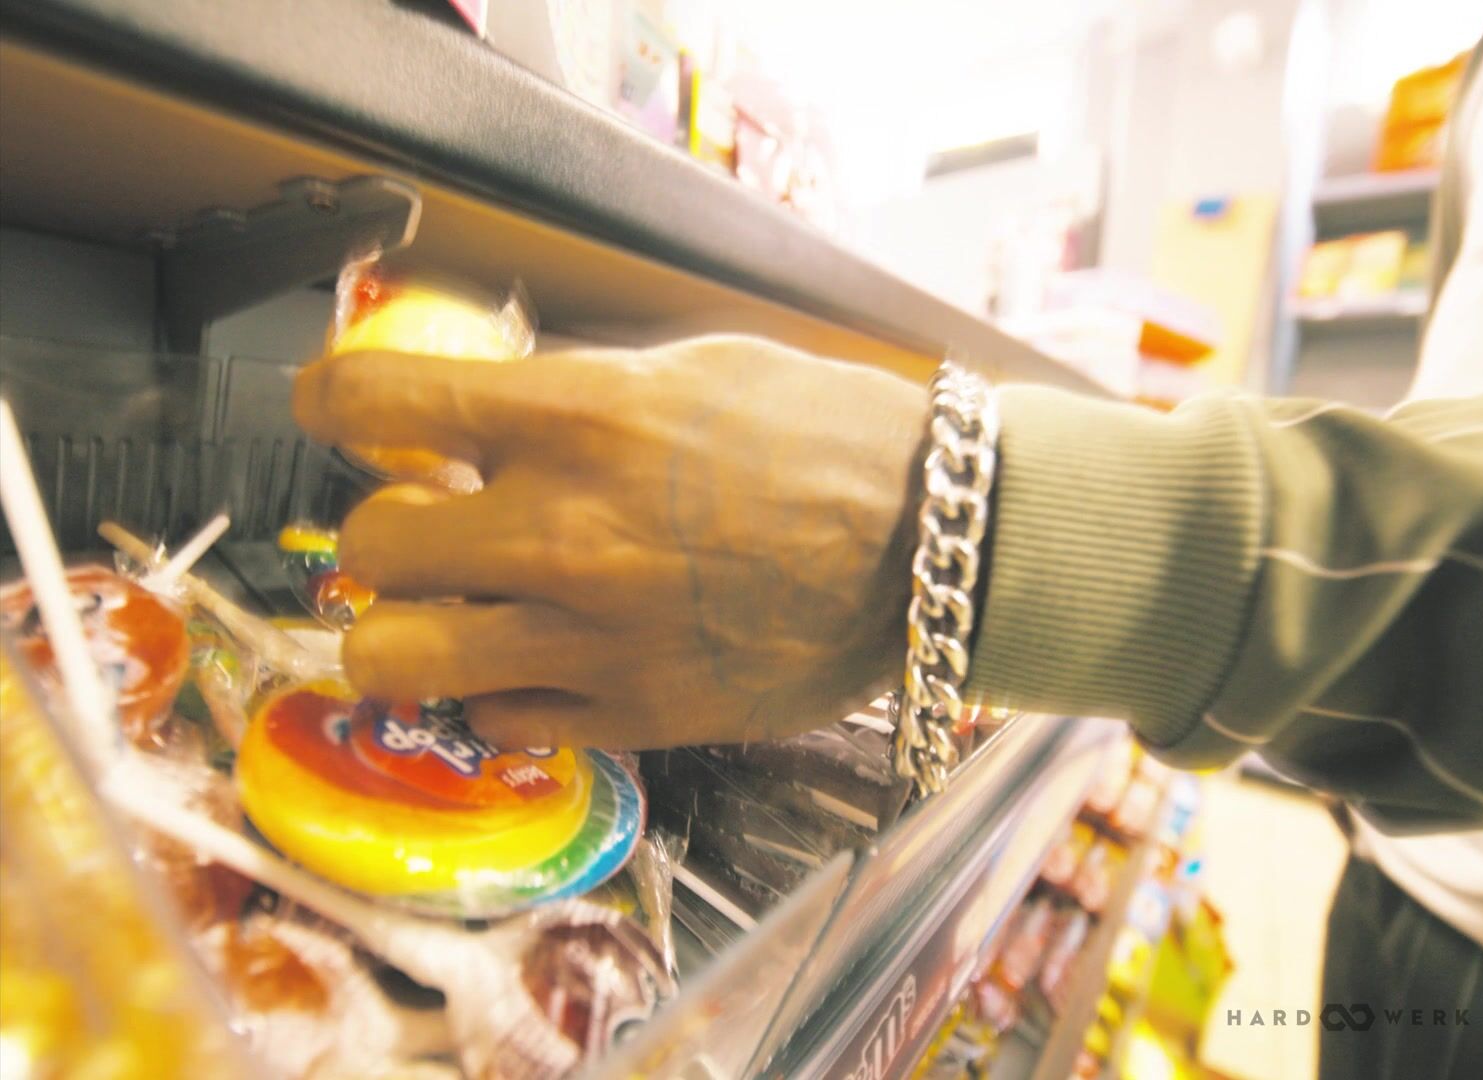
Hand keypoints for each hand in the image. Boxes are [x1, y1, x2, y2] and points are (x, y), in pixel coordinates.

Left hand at [292, 336, 927, 748]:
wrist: (932, 541)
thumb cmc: (828, 435)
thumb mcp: (692, 370)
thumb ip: (572, 395)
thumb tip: (481, 414)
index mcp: (580, 418)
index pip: (379, 402)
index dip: (328, 400)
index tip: (329, 407)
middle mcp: (565, 530)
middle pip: (371, 544)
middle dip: (384, 529)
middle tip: (423, 522)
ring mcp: (593, 636)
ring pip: (395, 656)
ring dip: (402, 628)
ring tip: (443, 611)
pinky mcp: (633, 714)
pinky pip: (496, 721)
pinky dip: (496, 691)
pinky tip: (536, 661)